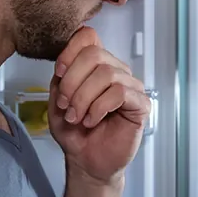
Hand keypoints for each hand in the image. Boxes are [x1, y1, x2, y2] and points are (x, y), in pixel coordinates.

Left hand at [48, 27, 149, 184]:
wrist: (85, 160)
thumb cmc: (74, 132)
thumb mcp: (57, 100)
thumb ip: (61, 78)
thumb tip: (66, 63)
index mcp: (96, 65)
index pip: (89, 36)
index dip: (71, 50)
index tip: (59, 72)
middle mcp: (115, 70)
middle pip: (94, 55)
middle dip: (73, 81)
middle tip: (64, 104)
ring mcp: (130, 86)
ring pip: (106, 74)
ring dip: (83, 98)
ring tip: (76, 117)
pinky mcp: (140, 104)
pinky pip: (119, 93)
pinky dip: (99, 108)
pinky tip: (92, 120)